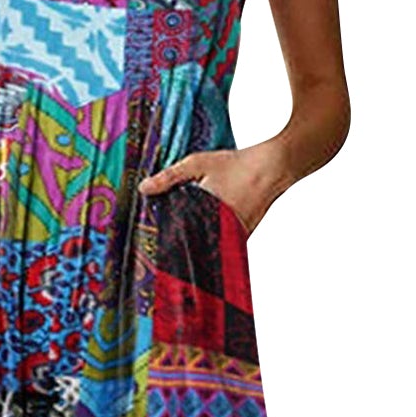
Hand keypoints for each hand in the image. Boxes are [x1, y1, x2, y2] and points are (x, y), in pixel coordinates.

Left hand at [137, 142, 289, 234]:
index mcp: (204, 212)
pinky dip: (210, 241)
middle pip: (191, 244)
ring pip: (206, 246)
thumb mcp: (197, 164)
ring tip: (176, 249)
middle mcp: (219, 228)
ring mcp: (233, 235)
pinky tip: (200, 238)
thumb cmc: (235, 164)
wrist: (273, 168)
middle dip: (176, 245)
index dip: (163, 239)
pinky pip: (221, 244)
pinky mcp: (242, 236)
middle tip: (158, 252)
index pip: (177, 234)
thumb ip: (169, 177)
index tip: (149, 245)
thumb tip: (143, 188)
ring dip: (193, 245)